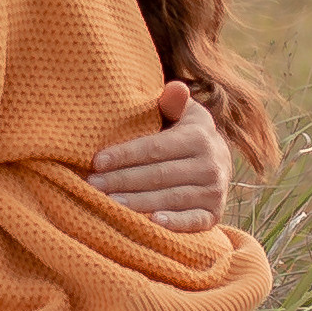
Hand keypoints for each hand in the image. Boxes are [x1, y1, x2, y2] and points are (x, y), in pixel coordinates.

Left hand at [88, 80, 232, 229]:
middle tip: (92, 185)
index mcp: (198, 137)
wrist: (218, 161)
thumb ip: (173, 102)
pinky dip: (175, 223)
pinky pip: (194, 221)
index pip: (154, 148)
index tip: (96, 161)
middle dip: (122, 180)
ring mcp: (214, 192)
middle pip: (159, 175)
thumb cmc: (185, 133)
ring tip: (109, 203)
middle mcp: (211, 165)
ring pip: (171, 198)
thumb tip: (175, 87)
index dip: (125, 154)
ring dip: (139, 202)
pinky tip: (152, 222)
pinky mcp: (214, 215)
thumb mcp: (183, 113)